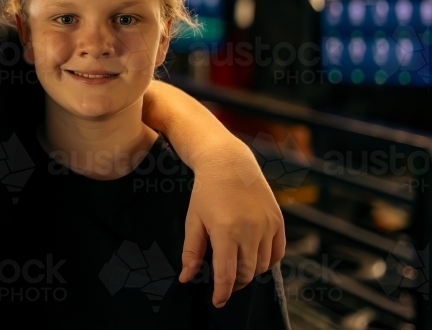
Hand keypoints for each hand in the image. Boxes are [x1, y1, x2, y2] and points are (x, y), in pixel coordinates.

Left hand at [180, 144, 284, 306]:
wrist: (229, 163)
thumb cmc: (206, 192)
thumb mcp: (193, 220)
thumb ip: (191, 252)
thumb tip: (186, 278)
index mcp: (226, 231)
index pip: (227, 274)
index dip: (223, 293)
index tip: (218, 302)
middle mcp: (250, 230)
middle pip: (247, 273)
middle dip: (235, 283)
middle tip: (225, 283)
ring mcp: (267, 226)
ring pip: (262, 265)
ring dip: (250, 272)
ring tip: (236, 267)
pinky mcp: (278, 221)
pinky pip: (277, 253)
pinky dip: (267, 261)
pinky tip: (254, 258)